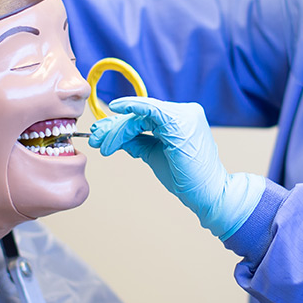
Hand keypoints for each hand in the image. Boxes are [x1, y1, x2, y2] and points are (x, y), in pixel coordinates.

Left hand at [89, 97, 264, 239]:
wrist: (207, 193)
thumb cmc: (185, 177)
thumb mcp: (154, 153)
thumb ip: (137, 141)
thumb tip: (114, 135)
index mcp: (183, 119)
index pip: (146, 116)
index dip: (121, 124)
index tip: (101, 132)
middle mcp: (186, 112)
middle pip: (142, 114)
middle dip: (115, 126)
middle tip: (95, 136)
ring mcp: (185, 114)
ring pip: (141, 115)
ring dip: (117, 129)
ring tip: (100, 142)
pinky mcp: (179, 121)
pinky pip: (149, 111)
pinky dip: (131, 110)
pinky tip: (115, 110)